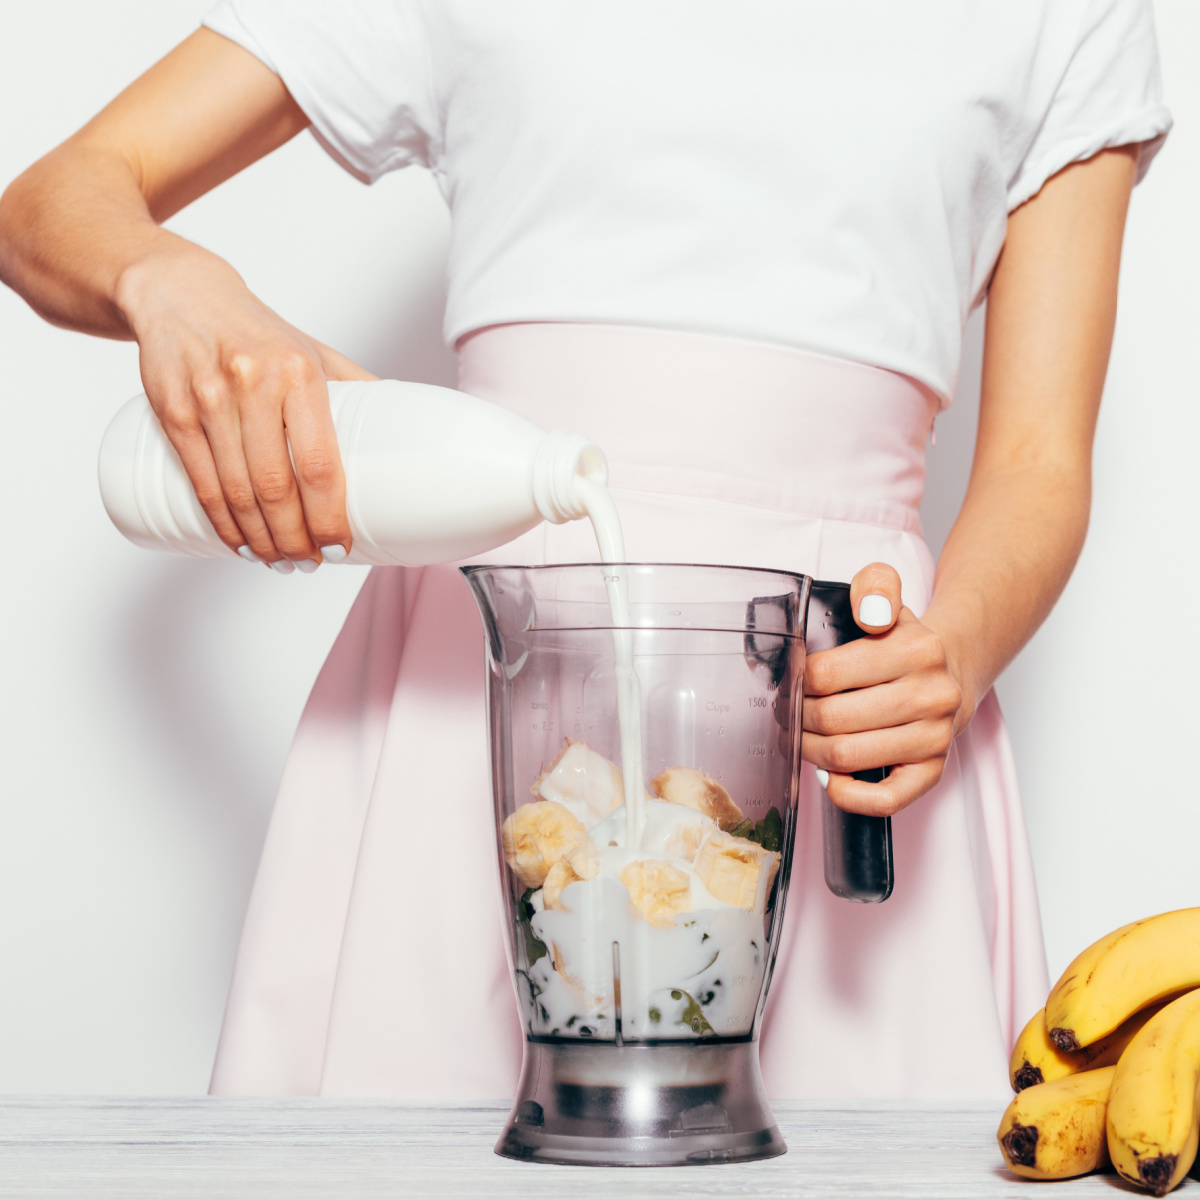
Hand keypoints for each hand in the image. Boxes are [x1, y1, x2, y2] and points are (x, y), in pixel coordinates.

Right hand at [116, 237, 374, 570]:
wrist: (181, 293)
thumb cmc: (259, 333)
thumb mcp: (314, 352)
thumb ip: (356, 391)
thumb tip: (408, 435)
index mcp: (299, 373)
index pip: (319, 463)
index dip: (328, 515)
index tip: (339, 547)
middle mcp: (253, 384)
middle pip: (275, 487)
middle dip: (293, 538)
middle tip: (307, 563)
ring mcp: (209, 398)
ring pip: (235, 491)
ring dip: (258, 539)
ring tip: (278, 560)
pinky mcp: (171, 410)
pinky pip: (200, 480)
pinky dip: (220, 522)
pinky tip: (238, 542)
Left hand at [802, 563, 967, 815]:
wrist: (953, 667)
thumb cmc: (904, 639)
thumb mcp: (888, 596)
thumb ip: (875, 586)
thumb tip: (872, 613)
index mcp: (917, 650)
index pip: (828, 673)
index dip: (798, 681)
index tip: (790, 681)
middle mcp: (932, 695)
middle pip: (833, 719)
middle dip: (799, 718)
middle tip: (788, 713)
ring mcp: (935, 737)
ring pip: (849, 757)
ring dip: (812, 751)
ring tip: (804, 737)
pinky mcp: (933, 770)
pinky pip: (887, 798)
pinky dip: (849, 795)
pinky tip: (831, 779)